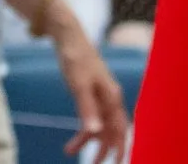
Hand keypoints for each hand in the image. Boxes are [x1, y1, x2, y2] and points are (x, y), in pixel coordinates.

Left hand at [44, 1, 129, 159]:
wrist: (68, 36)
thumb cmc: (75, 58)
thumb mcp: (78, 85)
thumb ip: (87, 109)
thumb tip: (94, 133)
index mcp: (112, 97)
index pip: (119, 129)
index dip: (118, 147)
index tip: (116, 163)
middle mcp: (111, 97)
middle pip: (111, 129)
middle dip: (104, 148)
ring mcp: (102, 95)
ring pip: (100, 124)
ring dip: (88, 139)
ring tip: (69, 151)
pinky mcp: (92, 92)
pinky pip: (91, 115)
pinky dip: (84, 126)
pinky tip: (73, 135)